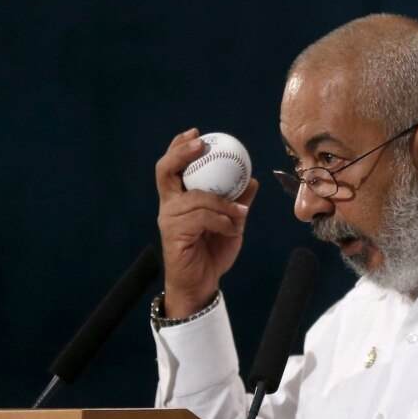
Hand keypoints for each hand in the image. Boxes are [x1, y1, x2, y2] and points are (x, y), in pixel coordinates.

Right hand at [155, 128, 257, 317]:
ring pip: (196, 197)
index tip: (198, 134)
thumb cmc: (212, 253)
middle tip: (201, 143)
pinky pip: (202, 218)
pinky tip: (232, 229)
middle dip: (181, 152)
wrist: (201, 284)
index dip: (180, 147)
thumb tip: (252, 181)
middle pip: (165, 170)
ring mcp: (169, 220)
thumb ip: (237, 203)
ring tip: (239, 213)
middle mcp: (169, 206)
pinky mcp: (174, 235)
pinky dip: (222, 221)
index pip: (171, 167)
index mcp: (179, 199)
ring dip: (223, 203)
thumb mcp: (231, 224)